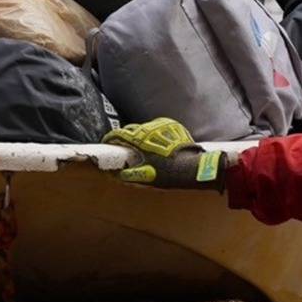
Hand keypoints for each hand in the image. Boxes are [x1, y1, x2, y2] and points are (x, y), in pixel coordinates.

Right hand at [104, 117, 229, 190]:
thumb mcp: (147, 176)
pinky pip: (159, 127)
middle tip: (124, 145)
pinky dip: (155, 134)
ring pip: (146, 127)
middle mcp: (150, 129)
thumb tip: (117, 175)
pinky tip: (158, 143)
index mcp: (140, 140)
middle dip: (126, 136)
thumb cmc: (170, 172)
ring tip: (143, 146)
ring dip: (141, 135)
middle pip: (132, 129)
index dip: (111, 137)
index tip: (107, 141)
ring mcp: (162, 126)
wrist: (194, 167)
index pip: (119, 134)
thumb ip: (130, 174)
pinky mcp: (173, 126)